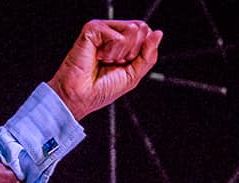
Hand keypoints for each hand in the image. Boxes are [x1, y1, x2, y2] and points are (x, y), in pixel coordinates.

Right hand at [47, 20, 161, 120]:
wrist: (80, 97)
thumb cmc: (101, 89)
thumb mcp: (133, 74)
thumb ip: (148, 54)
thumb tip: (158, 33)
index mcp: (123, 40)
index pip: (146, 33)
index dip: (141, 52)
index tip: (123, 65)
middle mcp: (113, 31)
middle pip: (142, 28)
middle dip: (133, 52)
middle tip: (113, 63)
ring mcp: (103, 28)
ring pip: (132, 30)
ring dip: (121, 53)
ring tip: (105, 61)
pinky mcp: (92, 29)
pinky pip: (118, 37)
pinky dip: (110, 53)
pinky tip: (97, 57)